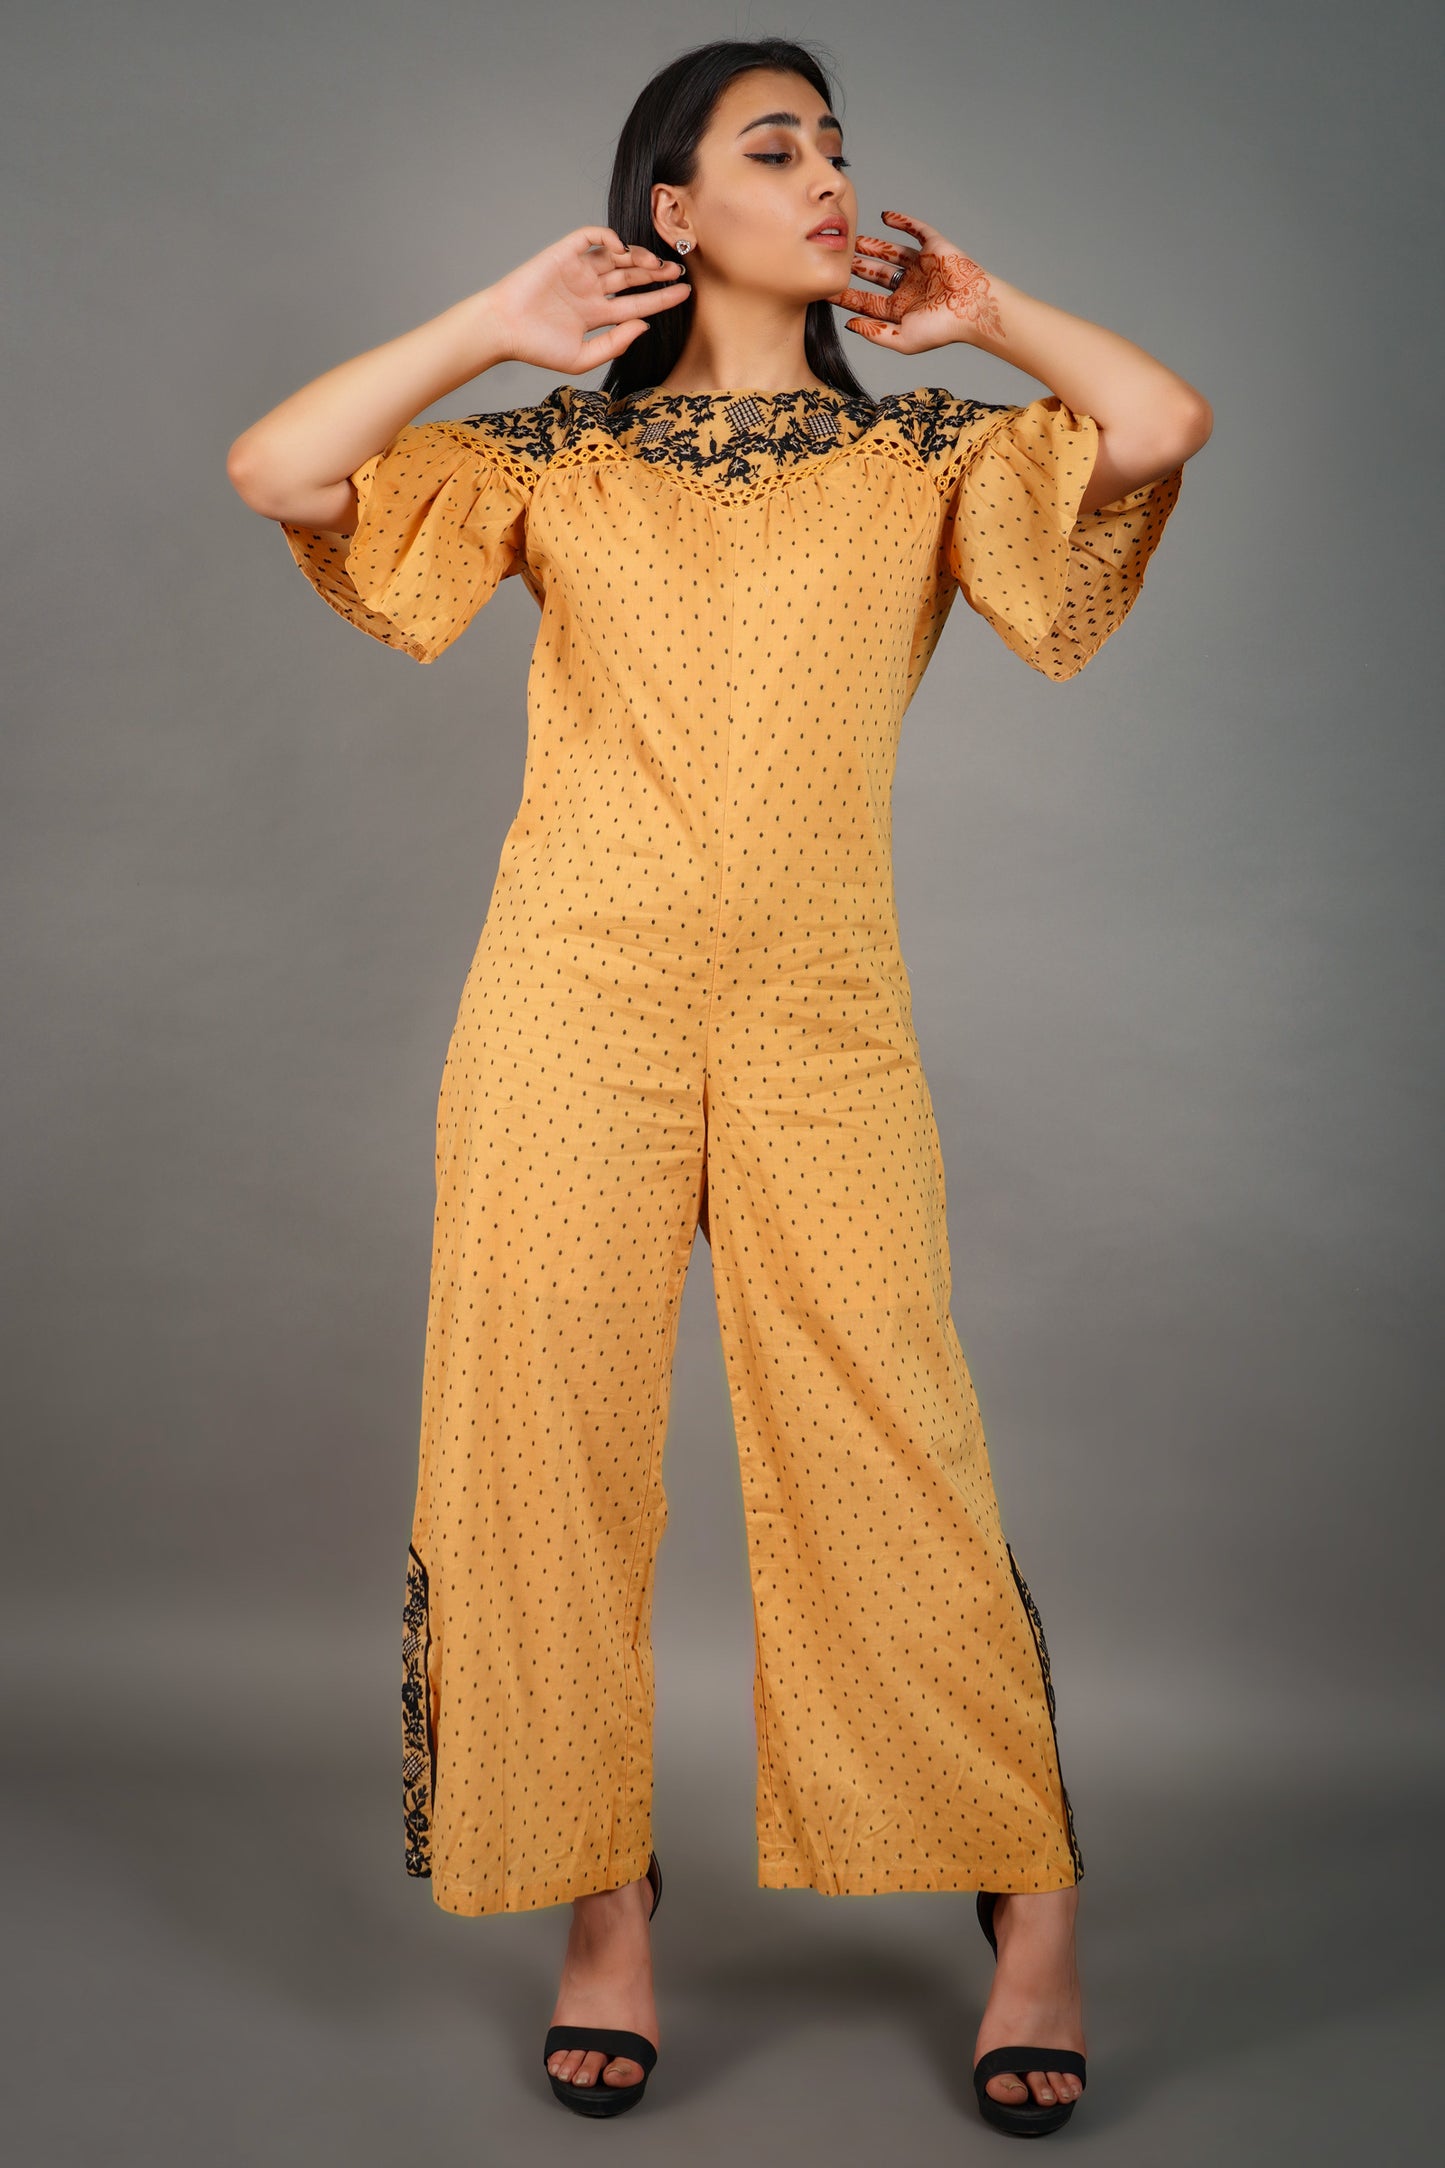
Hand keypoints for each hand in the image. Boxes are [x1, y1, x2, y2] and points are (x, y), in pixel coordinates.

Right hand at [482, 226, 689, 374]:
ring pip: (616, 256)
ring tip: (656, 262)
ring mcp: (578, 270)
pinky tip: (621, 247)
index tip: (685, 294)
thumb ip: (615, 344)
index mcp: (596, 315)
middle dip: (656, 273)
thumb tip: (644, 325)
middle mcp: (590, 290)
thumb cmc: (536, 348)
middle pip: (631, 277)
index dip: (661, 299)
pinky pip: (590, 237)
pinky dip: (607, 236)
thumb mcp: (582, 358)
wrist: (503, 330)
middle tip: (678, 271)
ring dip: (638, 256)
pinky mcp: (564, 254)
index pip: (637, 304)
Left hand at [826, 210, 1002, 352]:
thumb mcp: (903, 339)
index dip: (846, 296)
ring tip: (853, 238)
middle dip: (856, 267)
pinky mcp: (934, 247)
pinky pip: (916, 230)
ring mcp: (922, 266)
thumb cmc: (942, 328)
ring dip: (873, 245)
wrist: (973, 307)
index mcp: (902, 309)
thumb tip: (849, 325)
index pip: (867, 301)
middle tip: (836, 259)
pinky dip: (902, 221)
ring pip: (891, 252)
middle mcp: (910, 286)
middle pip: (876, 275)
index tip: (825, 290)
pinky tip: (885, 217)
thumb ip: (876, 333)